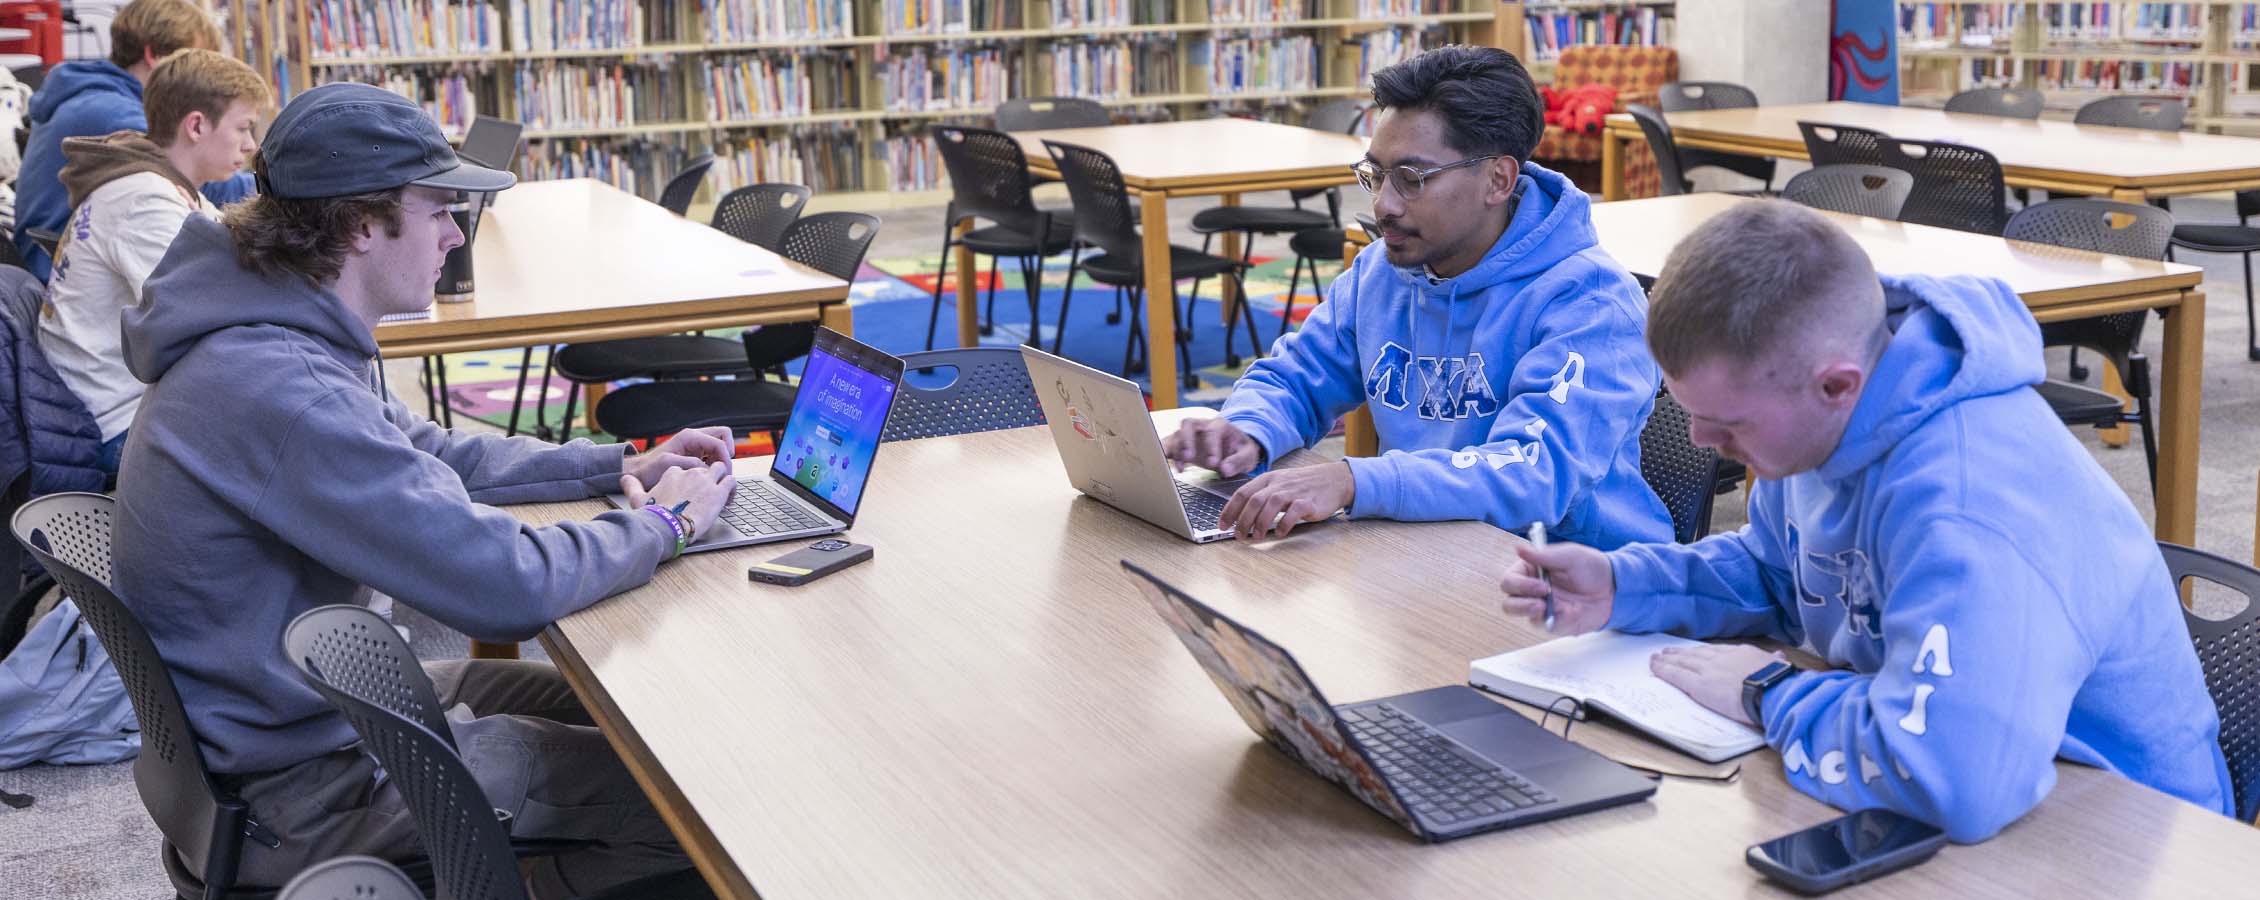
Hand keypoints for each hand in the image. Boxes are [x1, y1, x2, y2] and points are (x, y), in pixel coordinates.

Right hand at [620, 461, 734, 539]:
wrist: (667, 526)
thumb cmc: (653, 515)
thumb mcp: (637, 498)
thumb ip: (631, 486)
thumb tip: (624, 478)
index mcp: (673, 472)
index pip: (686, 470)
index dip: (691, 480)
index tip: (691, 493)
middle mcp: (691, 473)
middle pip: (705, 468)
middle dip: (709, 477)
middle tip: (709, 493)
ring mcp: (706, 481)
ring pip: (721, 469)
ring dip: (723, 479)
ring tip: (722, 494)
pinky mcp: (718, 492)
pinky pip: (731, 481)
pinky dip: (732, 489)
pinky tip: (729, 500)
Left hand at [623, 427, 734, 488]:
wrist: (638, 474)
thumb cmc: (648, 469)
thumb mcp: (667, 464)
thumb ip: (689, 463)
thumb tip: (706, 467)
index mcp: (689, 437)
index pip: (719, 441)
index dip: (726, 457)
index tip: (725, 472)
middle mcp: (694, 439)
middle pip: (724, 437)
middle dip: (728, 454)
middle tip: (725, 472)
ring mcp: (696, 447)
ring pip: (720, 448)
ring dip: (722, 462)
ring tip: (717, 478)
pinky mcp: (696, 456)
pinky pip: (713, 457)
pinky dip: (716, 467)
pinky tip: (710, 480)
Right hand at [1162, 417, 1261, 476]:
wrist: (1234, 448)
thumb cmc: (1240, 450)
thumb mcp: (1248, 455)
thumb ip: (1238, 461)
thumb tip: (1225, 470)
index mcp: (1220, 425)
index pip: (1213, 431)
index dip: (1211, 446)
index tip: (1213, 463)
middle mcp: (1202, 425)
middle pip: (1188, 425)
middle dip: (1186, 441)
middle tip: (1188, 458)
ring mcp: (1190, 434)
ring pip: (1176, 434)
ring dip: (1176, 450)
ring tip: (1180, 468)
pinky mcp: (1181, 444)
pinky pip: (1169, 444)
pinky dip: (1165, 453)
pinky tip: (1165, 464)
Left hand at [1217, 461, 1353, 540]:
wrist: (1334, 479)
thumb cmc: (1304, 485)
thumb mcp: (1280, 483)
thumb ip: (1262, 495)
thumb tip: (1240, 516)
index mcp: (1268, 479)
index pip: (1242, 493)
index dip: (1230, 510)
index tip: (1222, 525)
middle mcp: (1278, 484)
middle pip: (1254, 500)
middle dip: (1242, 520)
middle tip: (1238, 536)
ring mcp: (1294, 492)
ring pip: (1270, 504)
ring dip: (1260, 523)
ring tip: (1256, 537)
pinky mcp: (1309, 502)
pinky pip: (1293, 512)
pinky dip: (1284, 524)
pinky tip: (1281, 533)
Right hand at [1497, 539, 1614, 634]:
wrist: (1613, 589)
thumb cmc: (1590, 567)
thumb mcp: (1570, 556)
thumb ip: (1543, 555)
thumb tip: (1518, 548)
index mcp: (1530, 571)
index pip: (1510, 581)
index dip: (1520, 585)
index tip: (1542, 585)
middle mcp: (1531, 591)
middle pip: (1509, 604)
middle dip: (1521, 604)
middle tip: (1541, 601)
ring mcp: (1542, 609)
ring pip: (1523, 617)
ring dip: (1533, 613)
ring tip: (1550, 607)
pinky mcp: (1554, 622)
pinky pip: (1547, 626)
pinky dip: (1559, 620)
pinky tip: (1574, 611)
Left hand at [1649, 644, 1789, 726]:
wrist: (1772, 690)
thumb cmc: (1779, 682)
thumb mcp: (1779, 666)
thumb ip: (1775, 661)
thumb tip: (1780, 657)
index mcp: (1741, 653)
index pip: (1717, 651)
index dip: (1703, 651)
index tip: (1696, 651)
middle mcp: (1721, 658)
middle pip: (1696, 653)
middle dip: (1681, 653)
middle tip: (1668, 651)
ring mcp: (1708, 669)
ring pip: (1682, 662)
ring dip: (1668, 659)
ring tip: (1657, 658)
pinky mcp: (1699, 684)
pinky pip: (1676, 675)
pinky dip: (1664, 670)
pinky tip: (1655, 667)